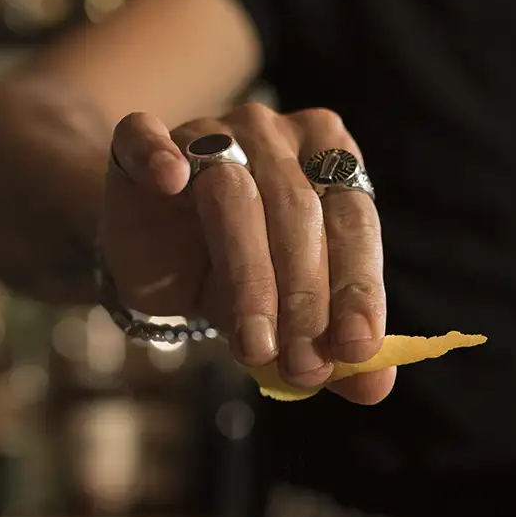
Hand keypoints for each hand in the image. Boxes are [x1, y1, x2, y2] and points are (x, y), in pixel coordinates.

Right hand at [100, 103, 391, 403]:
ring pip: (233, 194)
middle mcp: (274, 134)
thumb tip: (376, 386)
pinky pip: (146, 138)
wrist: (152, 252)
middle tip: (302, 366)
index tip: (357, 347)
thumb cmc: (238, 275)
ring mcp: (206, 130)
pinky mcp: (140, 140)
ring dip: (249, 276)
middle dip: (303, 298)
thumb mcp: (289, 315)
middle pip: (298, 211)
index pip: (355, 221)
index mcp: (329, 158)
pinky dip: (158, 155)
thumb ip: (335, 345)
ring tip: (254, 346)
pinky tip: (170, 181)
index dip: (358, 287)